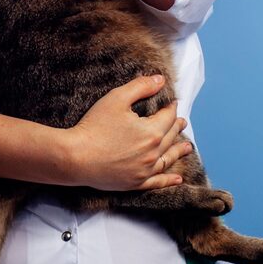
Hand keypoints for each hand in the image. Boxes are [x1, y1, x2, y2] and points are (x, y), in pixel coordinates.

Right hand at [63, 75, 193, 190]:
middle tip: (181, 121)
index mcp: (152, 132)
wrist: (75, 156)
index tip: (172, 102)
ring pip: (167, 159)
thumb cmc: (94, 125)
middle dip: (176, 127)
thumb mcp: (117, 98)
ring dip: (178, 151)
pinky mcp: (135, 183)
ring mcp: (144, 170)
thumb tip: (160, 80)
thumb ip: (141, 87)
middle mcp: (152, 153)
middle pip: (170, 137)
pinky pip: (157, 182)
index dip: (171, 107)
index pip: (168, 116)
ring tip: (188, 147)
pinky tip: (177, 179)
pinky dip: (169, 180)